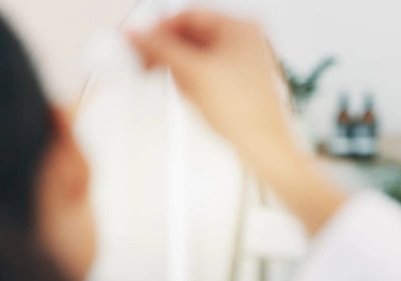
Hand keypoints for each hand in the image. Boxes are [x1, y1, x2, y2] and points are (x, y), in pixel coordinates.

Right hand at [128, 10, 294, 154]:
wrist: (263, 145)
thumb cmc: (246, 111)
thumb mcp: (193, 73)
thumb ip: (160, 50)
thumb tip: (137, 35)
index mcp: (241, 29)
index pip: (189, 16)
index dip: (161, 29)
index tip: (142, 42)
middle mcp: (246, 42)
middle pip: (192, 36)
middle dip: (170, 53)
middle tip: (149, 62)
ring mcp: (244, 64)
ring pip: (197, 57)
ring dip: (180, 69)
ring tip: (179, 84)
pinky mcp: (239, 85)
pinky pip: (206, 74)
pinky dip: (193, 82)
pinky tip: (191, 95)